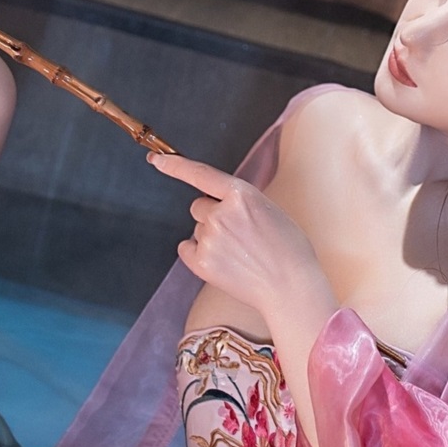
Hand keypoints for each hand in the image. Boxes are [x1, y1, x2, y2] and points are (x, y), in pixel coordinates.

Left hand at [151, 153, 336, 344]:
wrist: (291, 287)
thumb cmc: (288, 249)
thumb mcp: (269, 210)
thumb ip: (240, 202)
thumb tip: (219, 204)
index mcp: (241, 194)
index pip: (200, 174)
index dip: (175, 165)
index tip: (156, 159)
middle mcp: (220, 213)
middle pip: (199, 206)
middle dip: (212, 216)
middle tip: (239, 235)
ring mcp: (209, 239)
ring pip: (197, 229)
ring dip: (210, 237)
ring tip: (239, 254)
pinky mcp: (201, 263)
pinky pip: (187, 249)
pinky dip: (199, 255)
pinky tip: (223, 264)